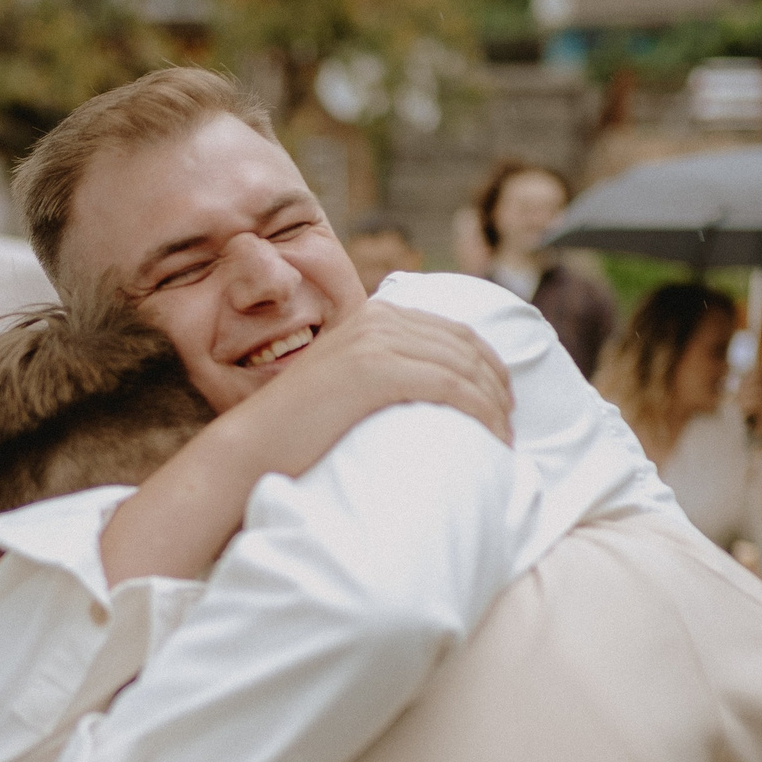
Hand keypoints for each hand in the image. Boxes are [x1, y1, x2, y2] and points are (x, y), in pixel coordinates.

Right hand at [227, 300, 512, 477]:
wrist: (252, 447)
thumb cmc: (297, 431)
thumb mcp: (343, 384)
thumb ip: (380, 372)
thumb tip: (426, 392)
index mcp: (374, 314)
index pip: (454, 330)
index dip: (489, 366)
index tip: (503, 403)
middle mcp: (378, 318)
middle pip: (466, 345)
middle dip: (498, 386)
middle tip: (510, 426)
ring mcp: (376, 342)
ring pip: (464, 366)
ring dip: (495, 405)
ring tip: (504, 440)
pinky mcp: (376, 371)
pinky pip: (451, 386)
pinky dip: (480, 413)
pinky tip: (491, 438)